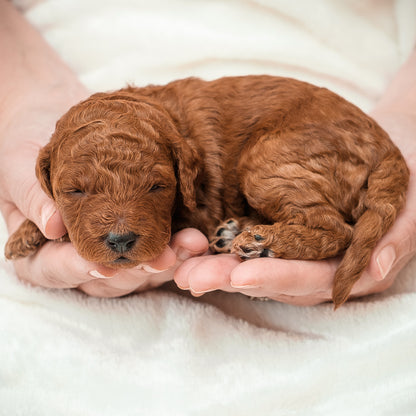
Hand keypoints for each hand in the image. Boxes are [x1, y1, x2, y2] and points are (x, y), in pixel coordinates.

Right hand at [0, 1, 209, 296]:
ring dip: (165, 262)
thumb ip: (32, 196)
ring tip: (191, 246)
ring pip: (136, 271)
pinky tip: (195, 238)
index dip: (78, 269)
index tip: (102, 263)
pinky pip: (155, 247)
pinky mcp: (135, 232)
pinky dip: (175, 245)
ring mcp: (109, 248)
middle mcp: (75, 258)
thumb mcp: (17, 164)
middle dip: (136, 271)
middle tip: (163, 258)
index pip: (54, 270)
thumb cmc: (25, 142)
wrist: (55, 120)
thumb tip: (52, 226)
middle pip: (104, 279)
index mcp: (39, 250)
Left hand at [174, 111, 415, 305]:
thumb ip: (395, 236)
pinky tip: (193, 247)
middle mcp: (318, 268)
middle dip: (232, 279)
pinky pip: (248, 246)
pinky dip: (220, 249)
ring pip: (254, 267)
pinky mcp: (279, 234)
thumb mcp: (407, 205)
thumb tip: (376, 271)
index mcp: (350, 269)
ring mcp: (295, 254)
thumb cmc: (398, 180)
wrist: (382, 157)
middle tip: (193, 277)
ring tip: (181, 267)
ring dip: (217, 269)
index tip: (241, 275)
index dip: (277, 278)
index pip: (310, 279)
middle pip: (272, 279)